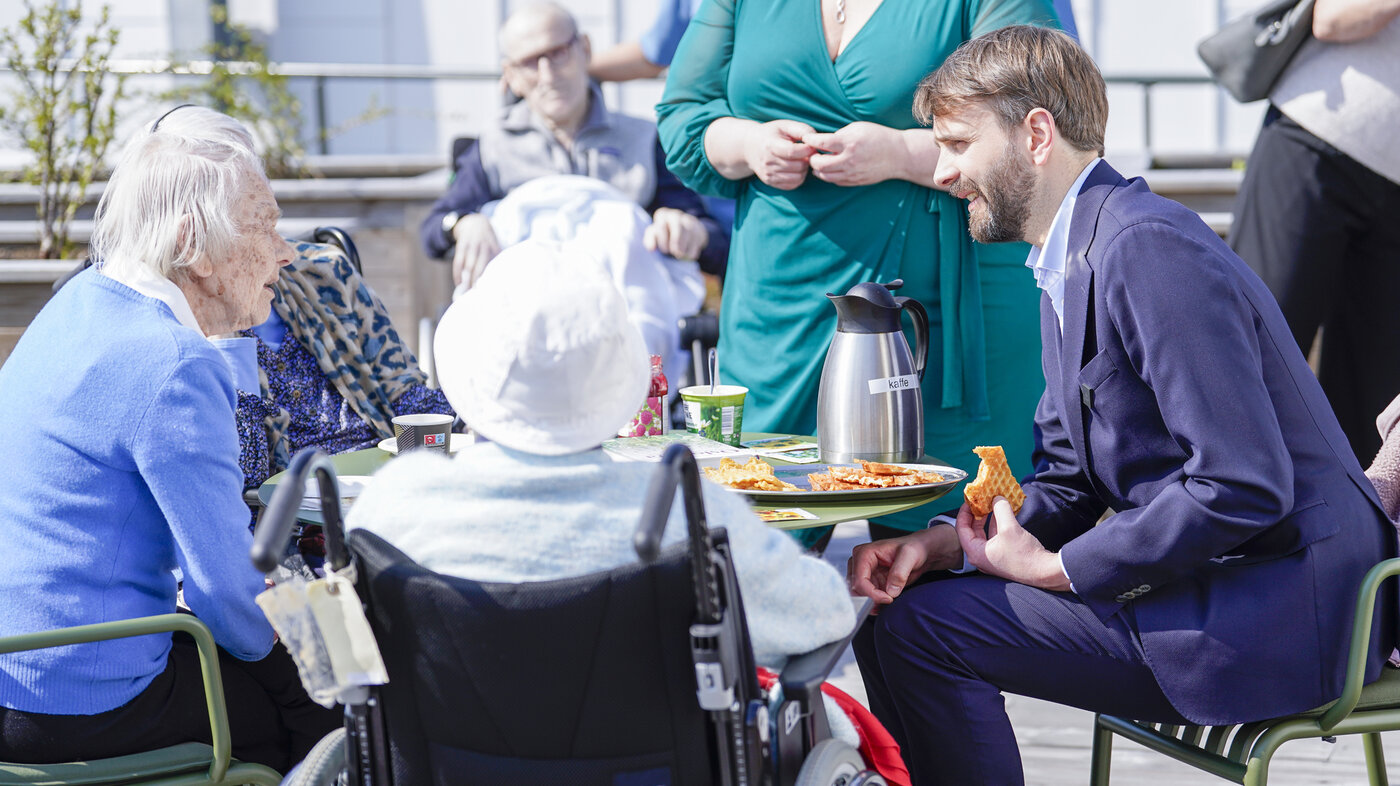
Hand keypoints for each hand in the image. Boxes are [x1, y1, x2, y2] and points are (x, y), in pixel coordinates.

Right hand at [450, 214, 499, 288]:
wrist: (474, 221)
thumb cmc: (486, 240)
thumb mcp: (495, 246)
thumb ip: (497, 259)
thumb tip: (501, 279)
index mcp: (494, 248)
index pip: (494, 265)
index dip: (491, 278)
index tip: (490, 290)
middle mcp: (484, 246)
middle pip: (480, 267)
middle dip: (477, 281)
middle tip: (476, 294)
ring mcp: (472, 245)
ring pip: (468, 265)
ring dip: (467, 279)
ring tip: (466, 291)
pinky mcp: (461, 245)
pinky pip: (458, 261)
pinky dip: (457, 273)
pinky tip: (458, 282)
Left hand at [644, 207, 708, 259]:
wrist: (683, 230)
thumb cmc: (664, 234)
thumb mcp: (655, 235)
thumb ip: (650, 240)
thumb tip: (651, 248)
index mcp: (662, 215)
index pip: (661, 226)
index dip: (663, 240)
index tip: (664, 251)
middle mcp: (675, 215)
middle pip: (678, 227)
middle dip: (676, 241)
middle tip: (674, 252)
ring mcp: (689, 221)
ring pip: (689, 234)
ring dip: (685, 248)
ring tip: (680, 256)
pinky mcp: (699, 230)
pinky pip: (697, 241)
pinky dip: (692, 251)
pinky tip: (687, 255)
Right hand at [743, 119, 816, 189]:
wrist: (751, 146)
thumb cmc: (772, 133)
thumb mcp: (785, 125)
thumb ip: (801, 129)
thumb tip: (815, 140)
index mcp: (770, 145)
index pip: (793, 152)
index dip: (807, 150)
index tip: (812, 146)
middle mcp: (767, 162)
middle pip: (797, 166)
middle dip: (807, 160)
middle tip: (808, 153)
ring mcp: (768, 174)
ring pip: (797, 177)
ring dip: (804, 169)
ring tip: (802, 160)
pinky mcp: (771, 182)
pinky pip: (792, 185)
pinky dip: (799, 177)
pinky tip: (796, 168)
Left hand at [805, 121, 903, 186]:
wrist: (899, 155)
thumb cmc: (878, 137)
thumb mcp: (859, 128)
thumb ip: (839, 135)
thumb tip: (823, 141)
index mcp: (850, 143)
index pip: (821, 143)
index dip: (810, 140)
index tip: (807, 137)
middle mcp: (849, 160)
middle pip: (818, 164)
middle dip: (811, 157)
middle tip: (812, 152)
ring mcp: (852, 173)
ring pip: (824, 176)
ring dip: (818, 169)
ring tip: (819, 161)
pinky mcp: (855, 182)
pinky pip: (835, 182)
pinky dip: (829, 175)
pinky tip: (831, 168)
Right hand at [847, 525, 960, 606]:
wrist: (920, 552)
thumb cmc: (914, 548)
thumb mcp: (910, 556)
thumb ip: (900, 572)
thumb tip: (891, 591)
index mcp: (865, 553)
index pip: (859, 580)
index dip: (871, 593)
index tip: (889, 598)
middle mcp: (860, 563)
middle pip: (856, 589)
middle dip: (871, 598)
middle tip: (889, 599)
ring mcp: (865, 574)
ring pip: (860, 595)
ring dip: (873, 601)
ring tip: (890, 600)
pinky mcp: (871, 583)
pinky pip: (867, 598)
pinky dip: (876, 603)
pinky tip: (888, 601)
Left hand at [955, 498, 1070, 590]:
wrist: (1044, 572)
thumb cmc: (1024, 555)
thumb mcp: (1009, 528)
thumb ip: (1000, 509)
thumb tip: (996, 497)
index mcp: (976, 552)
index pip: (961, 529)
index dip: (964, 512)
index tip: (969, 500)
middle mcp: (981, 557)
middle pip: (972, 531)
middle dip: (976, 514)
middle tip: (979, 501)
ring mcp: (992, 557)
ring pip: (984, 533)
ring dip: (988, 518)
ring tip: (991, 503)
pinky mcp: (1002, 556)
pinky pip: (995, 537)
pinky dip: (997, 525)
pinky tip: (1003, 514)